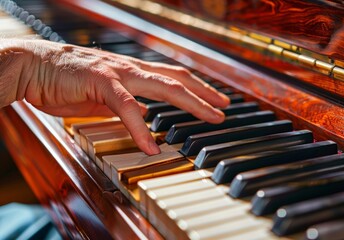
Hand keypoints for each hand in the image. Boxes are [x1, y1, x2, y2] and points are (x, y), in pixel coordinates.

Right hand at [0, 38, 229, 154]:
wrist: (34, 67)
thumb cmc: (66, 82)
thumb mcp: (101, 97)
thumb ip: (122, 104)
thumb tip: (139, 114)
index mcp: (131, 72)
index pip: (171, 77)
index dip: (195, 87)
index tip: (214, 100)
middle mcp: (131, 69)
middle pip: (177, 79)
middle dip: (204, 94)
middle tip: (224, 108)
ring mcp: (118, 74)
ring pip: (164, 86)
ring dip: (191, 103)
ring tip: (210, 118)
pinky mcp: (101, 82)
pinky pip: (127, 106)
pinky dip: (141, 128)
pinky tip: (151, 146)